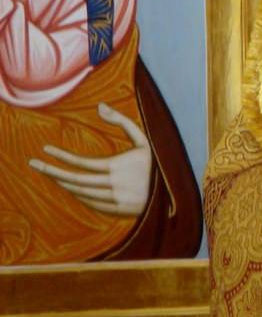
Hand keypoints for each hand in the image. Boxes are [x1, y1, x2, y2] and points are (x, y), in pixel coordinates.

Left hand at [28, 102, 152, 215]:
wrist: (173, 195)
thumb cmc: (156, 163)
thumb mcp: (144, 140)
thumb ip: (122, 122)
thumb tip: (100, 106)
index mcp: (118, 167)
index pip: (81, 162)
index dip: (61, 156)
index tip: (45, 149)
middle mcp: (113, 185)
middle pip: (74, 180)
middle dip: (52, 171)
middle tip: (33, 164)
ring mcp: (113, 200)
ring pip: (80, 192)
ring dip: (63, 184)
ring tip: (50, 174)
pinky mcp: (116, 211)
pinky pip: (89, 203)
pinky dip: (78, 195)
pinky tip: (70, 187)